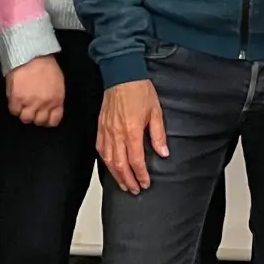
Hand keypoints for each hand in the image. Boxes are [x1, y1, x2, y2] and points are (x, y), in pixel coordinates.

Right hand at [7, 55, 65, 126]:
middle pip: (39, 121)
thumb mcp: (57, 82)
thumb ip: (54, 97)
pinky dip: (15, 107)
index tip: (44, 115)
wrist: (31, 54)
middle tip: (32, 108)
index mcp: (56, 100)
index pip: (53, 121)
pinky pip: (14, 111)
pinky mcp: (16, 99)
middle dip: (36, 116)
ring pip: (26, 119)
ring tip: (23, 105)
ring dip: (24, 113)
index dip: (48, 120)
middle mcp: (44, 104)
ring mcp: (30, 103)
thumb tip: (49, 106)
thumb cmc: (45, 65)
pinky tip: (16, 100)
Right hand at [97, 79, 167, 194]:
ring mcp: (107, 130)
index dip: (141, 175)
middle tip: (135, 189)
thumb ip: (158, 135)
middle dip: (128, 180)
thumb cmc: (139, 90)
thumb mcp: (156, 111)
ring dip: (116, 175)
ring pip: (108, 160)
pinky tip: (110, 166)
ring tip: (123, 184)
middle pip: (120, 164)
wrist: (121, 74)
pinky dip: (105, 161)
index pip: (136, 160)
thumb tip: (163, 152)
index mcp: (132, 131)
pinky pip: (100, 149)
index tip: (145, 183)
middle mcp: (117, 133)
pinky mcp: (100, 126)